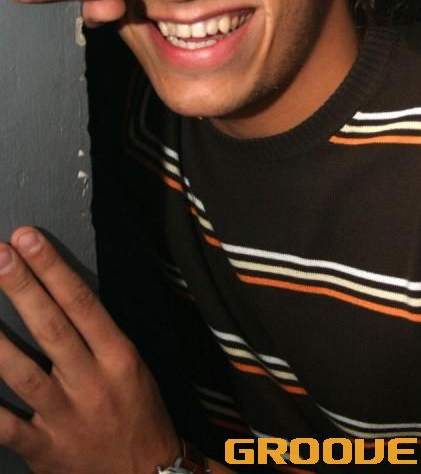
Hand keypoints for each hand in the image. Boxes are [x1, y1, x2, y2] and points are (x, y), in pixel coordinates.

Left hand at [0, 227, 179, 473]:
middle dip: (23, 289)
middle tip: (0, 256)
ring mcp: (65, 417)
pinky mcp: (44, 450)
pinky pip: (5, 427)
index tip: (28, 240)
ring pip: (23, 374)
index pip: (82, 302)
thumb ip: (97, 335)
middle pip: (51, 328)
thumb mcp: (132, 366)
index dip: (53, 269)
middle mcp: (91, 382)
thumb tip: (57, 295)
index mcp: (118, 356)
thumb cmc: (138, 412)